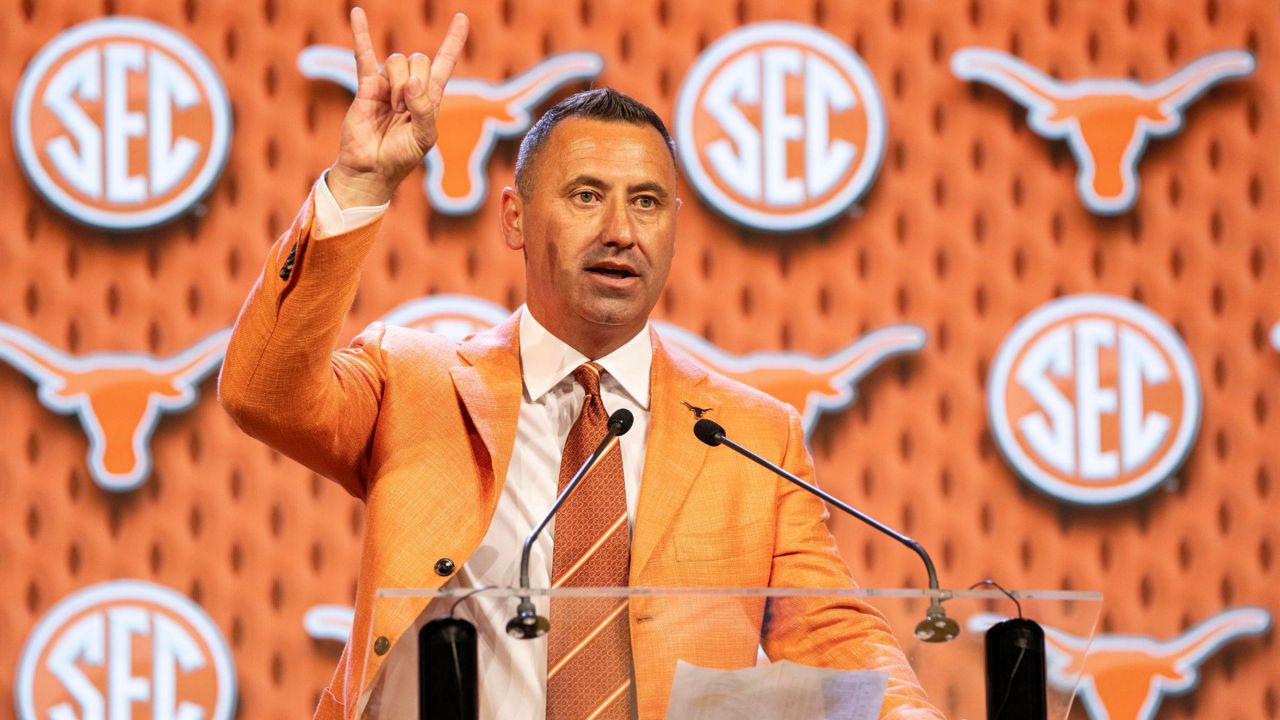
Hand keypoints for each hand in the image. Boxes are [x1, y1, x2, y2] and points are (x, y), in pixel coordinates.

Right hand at [328, 7, 468, 207]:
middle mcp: (410, 86)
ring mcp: (387, 84)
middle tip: (405, 110)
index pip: (445, 62)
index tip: (462, 18)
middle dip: (414, 82)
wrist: (371, 169)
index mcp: (430, 97)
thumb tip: (412, 81)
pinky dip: (361, 34)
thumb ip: (424, 109)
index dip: (453, 41)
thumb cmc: (401, 157)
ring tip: (392, 109)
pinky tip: (357, 14)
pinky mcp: (366, 87)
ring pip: (396, 61)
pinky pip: (363, 55)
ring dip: (396, 86)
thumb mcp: (424, 137)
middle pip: (419, 59)